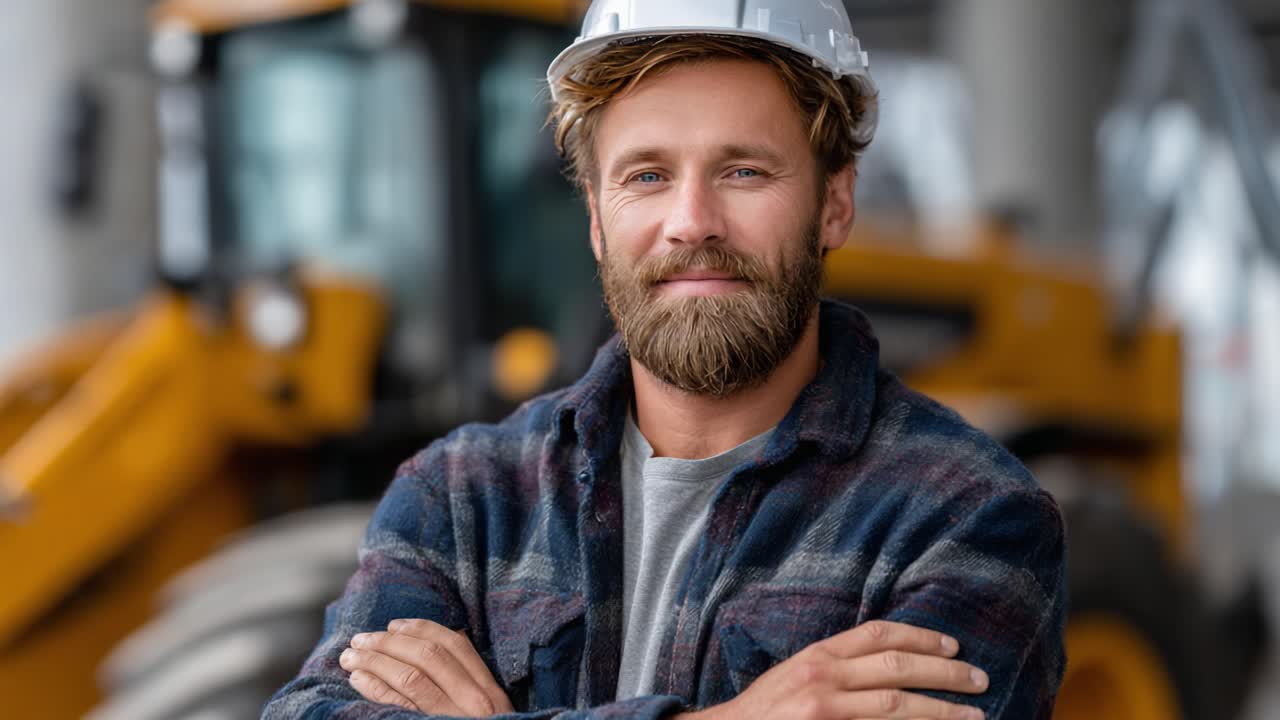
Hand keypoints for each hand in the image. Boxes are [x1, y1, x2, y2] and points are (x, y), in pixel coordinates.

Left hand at [339, 618, 513, 716]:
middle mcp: (473, 702)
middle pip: (428, 656)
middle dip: (389, 642)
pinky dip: (375, 686)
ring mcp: (450, 718)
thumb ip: (468, 681)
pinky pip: (397, 705)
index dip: (421, 629)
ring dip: (375, 661)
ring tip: (351, 657)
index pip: (455, 645)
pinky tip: (359, 680)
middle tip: (360, 639)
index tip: (394, 625)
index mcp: (489, 691)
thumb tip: (440, 641)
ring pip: (410, 677)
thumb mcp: (488, 712)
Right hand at [679, 620, 987, 719]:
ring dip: (941, 711)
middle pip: (896, 667)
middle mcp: (823, 675)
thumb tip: (890, 665)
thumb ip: (837, 666)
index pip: (878, 634)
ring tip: (974, 715)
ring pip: (897, 705)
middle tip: (978, 679)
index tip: (952, 647)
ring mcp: (825, 708)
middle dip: (944, 674)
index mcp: (818, 654)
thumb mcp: (798, 674)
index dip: (921, 637)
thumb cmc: (765, 711)